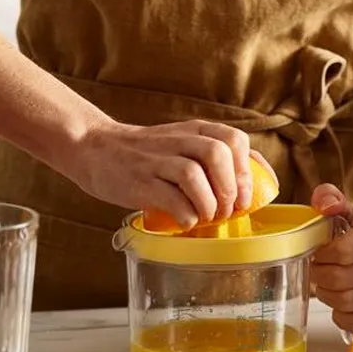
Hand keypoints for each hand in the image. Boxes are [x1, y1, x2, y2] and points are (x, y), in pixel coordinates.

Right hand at [69, 117, 274, 228]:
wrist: (94, 148)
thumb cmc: (149, 155)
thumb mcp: (184, 143)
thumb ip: (216, 156)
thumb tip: (258, 181)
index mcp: (195, 130)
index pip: (234, 139)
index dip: (247, 170)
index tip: (248, 196)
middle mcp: (177, 140)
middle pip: (217, 153)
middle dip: (231, 188)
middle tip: (229, 210)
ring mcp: (156, 160)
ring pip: (193, 174)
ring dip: (209, 203)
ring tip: (208, 217)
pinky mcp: (139, 182)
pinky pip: (169, 198)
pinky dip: (185, 214)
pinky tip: (186, 221)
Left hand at [310, 185, 352, 334]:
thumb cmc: (349, 232)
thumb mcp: (339, 210)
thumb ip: (328, 198)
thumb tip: (325, 204)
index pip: (344, 251)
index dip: (322, 255)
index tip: (317, 253)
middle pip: (342, 279)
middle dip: (320, 276)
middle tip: (316, 270)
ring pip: (347, 301)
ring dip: (327, 294)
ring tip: (324, 285)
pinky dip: (341, 316)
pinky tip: (337, 304)